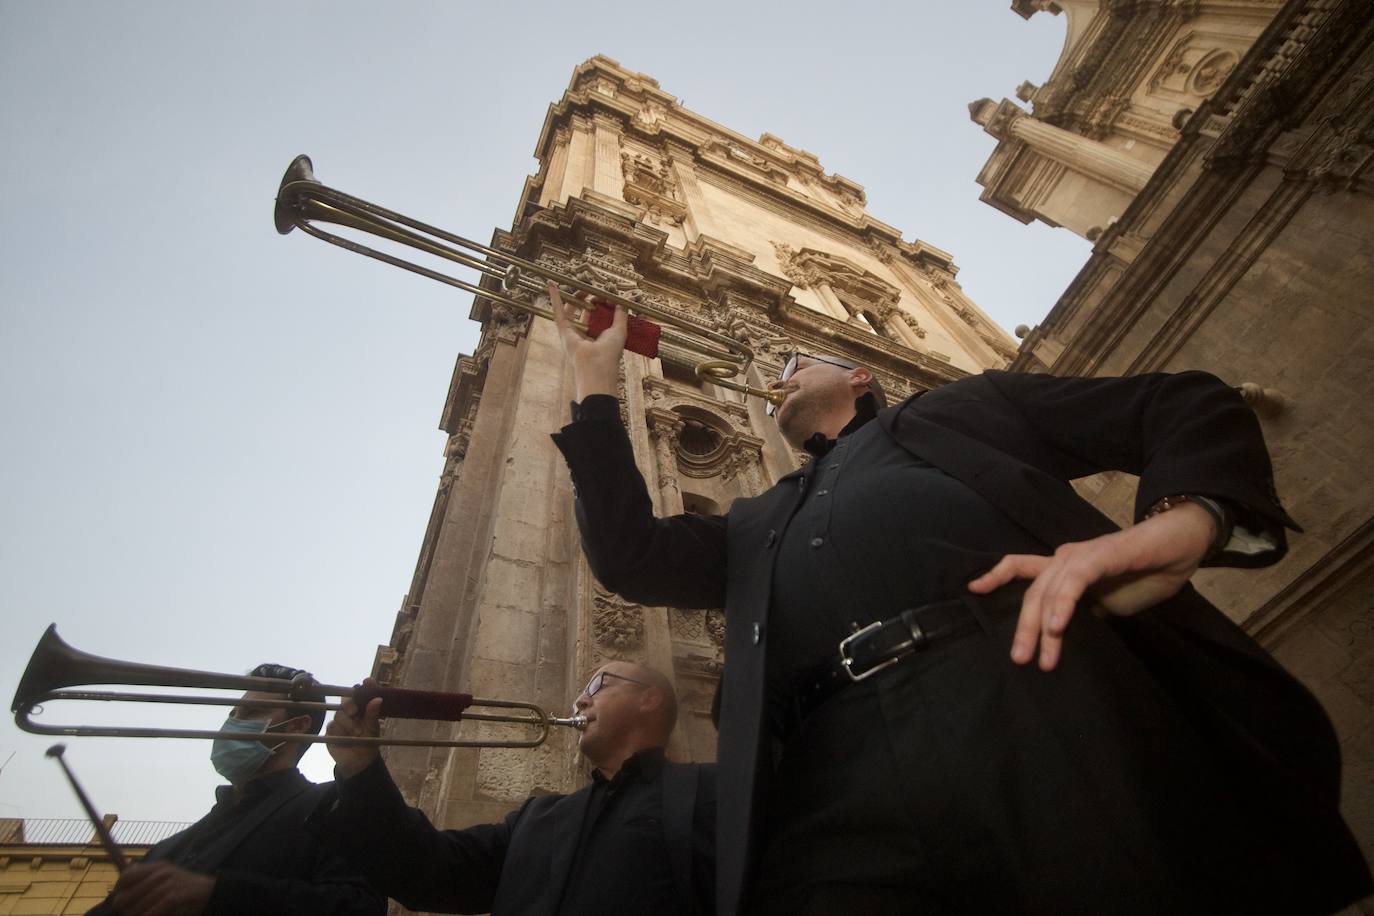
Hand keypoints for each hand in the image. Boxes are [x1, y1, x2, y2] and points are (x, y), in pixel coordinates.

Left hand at [111, 861, 213, 915]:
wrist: (212, 892)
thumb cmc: (187, 889)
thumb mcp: (168, 876)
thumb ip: (149, 877)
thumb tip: (127, 877)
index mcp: (158, 867)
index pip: (126, 877)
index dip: (118, 891)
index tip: (121, 903)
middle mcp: (161, 873)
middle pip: (125, 897)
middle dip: (125, 911)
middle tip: (131, 914)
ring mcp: (168, 884)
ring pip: (136, 909)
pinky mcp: (174, 896)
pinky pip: (150, 913)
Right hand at [325, 676, 382, 779]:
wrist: (358, 762)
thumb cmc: (368, 742)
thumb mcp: (373, 729)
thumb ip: (373, 714)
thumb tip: (378, 699)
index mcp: (363, 708)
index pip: (362, 693)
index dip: (365, 686)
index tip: (368, 681)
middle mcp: (351, 712)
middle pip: (346, 700)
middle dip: (350, 704)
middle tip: (354, 712)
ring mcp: (339, 720)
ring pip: (339, 714)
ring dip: (348, 724)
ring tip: (356, 734)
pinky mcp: (330, 731)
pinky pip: (332, 726)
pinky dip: (339, 732)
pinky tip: (344, 738)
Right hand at [549, 281, 626, 400]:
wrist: (597, 365)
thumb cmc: (609, 353)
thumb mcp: (619, 329)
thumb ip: (621, 314)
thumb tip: (620, 300)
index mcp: (597, 335)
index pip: (598, 315)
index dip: (603, 304)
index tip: (609, 296)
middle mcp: (583, 333)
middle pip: (584, 310)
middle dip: (589, 298)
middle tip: (596, 289)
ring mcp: (572, 331)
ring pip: (571, 308)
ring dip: (576, 296)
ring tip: (584, 286)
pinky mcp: (563, 330)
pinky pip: (558, 311)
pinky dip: (554, 297)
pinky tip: (552, 285)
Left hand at [968, 502, 1216, 670]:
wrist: (1181, 549)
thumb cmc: (1146, 574)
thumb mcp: (1108, 604)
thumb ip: (1084, 613)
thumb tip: (1064, 633)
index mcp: (1065, 568)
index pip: (1022, 568)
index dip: (996, 576)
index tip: (974, 589)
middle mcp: (1066, 558)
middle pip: (1032, 591)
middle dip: (1024, 627)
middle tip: (1020, 659)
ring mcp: (1081, 555)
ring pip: (1050, 590)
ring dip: (1043, 626)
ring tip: (1041, 656)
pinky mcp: (1100, 555)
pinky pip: (1074, 581)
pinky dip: (1063, 604)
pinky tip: (1057, 625)